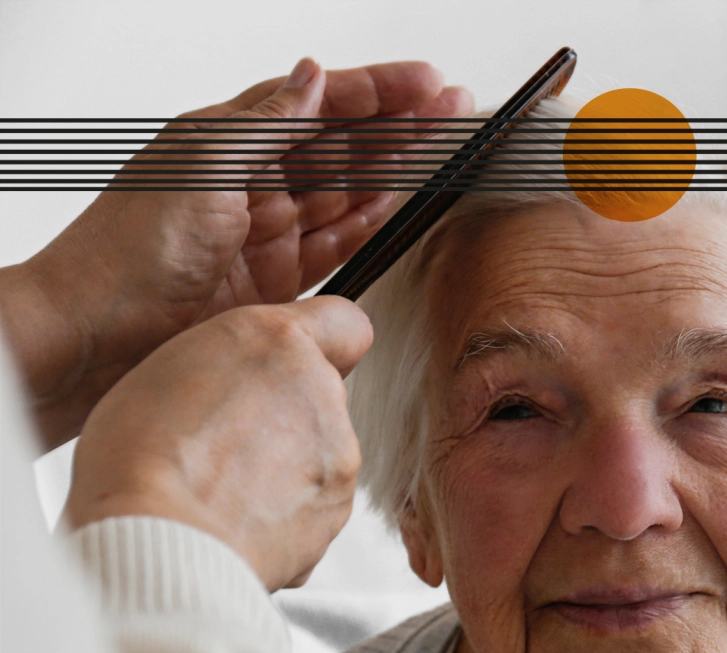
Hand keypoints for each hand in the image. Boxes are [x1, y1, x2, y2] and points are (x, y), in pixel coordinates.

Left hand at [0, 58, 470, 449]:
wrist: (103, 332)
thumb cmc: (131, 246)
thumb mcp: (203, 162)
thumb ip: (266, 122)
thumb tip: (311, 75)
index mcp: (229, 139)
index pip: (318, 102)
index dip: (375, 90)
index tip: (427, 82)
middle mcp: (252, 182)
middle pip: (341, 145)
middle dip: (399, 125)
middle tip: (452, 110)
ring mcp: (268, 233)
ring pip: (347, 193)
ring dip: (395, 170)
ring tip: (442, 148)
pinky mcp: (278, 283)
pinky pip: (337, 245)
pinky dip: (370, 223)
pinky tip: (400, 202)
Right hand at [65, 297, 368, 590]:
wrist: (163, 540)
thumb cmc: (143, 457)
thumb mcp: (166, 368)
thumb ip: (227, 365)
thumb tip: (243, 384)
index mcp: (277, 342)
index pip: (341, 322)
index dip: (319, 346)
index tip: (295, 366)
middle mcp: (321, 392)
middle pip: (320, 396)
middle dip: (286, 416)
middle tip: (226, 443)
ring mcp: (338, 453)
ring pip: (319, 452)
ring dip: (286, 467)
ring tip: (224, 490)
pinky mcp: (338, 508)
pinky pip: (315, 504)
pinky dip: (287, 513)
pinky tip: (238, 520)